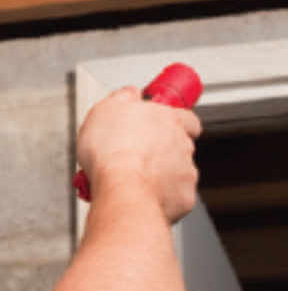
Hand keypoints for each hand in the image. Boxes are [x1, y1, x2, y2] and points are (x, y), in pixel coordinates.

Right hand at [77, 87, 201, 222]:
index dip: (175, 121)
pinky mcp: (184, 197)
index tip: (161, 125)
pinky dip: (159, 195)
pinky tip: (139, 192)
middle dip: (161, 150)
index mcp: (168, 119)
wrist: (120, 188)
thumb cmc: (112, 151)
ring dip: (159, 173)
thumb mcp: (104, 110)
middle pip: (179, 145)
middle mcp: (182, 144)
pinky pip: (173, 195)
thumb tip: (129, 93)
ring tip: (132, 176)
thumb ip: (122, 97)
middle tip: (135, 154)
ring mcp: (186, 171)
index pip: (187, 117)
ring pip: (176, 171)